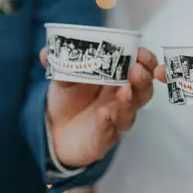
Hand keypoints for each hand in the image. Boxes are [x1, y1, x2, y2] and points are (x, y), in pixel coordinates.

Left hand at [44, 47, 156, 167]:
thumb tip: (47, 51)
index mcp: (117, 81)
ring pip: (129, 114)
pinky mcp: (101, 141)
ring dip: (129, 102)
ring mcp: (113, 123)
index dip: (145, 62)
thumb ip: (59, 64)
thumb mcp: (63, 78)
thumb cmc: (68, 100)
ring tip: (125, 90)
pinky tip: (105, 114)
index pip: (140, 70)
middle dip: (143, 80)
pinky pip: (107, 134)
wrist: (54, 130)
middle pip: (142, 92)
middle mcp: (120, 102)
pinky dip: (107, 124)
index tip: (141, 52)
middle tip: (136, 70)